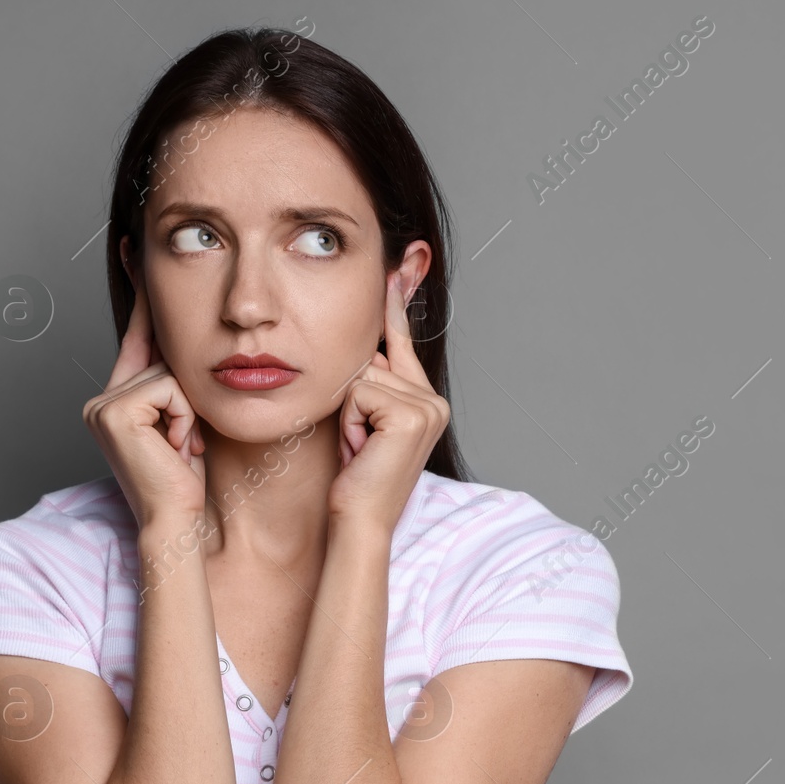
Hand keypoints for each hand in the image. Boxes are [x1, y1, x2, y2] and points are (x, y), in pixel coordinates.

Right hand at [82, 283, 207, 530]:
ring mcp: (102, 403)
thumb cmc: (190, 479)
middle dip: (186, 395)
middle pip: (164, 355)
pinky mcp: (112, 411)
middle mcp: (102, 397)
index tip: (136, 245)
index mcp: (118, 397)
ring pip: (171, 373)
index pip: (138, 333)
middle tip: (182, 443)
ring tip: (181, 449)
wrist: (179, 519)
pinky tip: (176, 448)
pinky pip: (169, 389)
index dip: (141, 293)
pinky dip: (185, 419)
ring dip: (190, 413)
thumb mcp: (190, 420)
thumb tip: (198, 338)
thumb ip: (182, 382)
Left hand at [329, 277, 450, 533]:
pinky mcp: (412, 415)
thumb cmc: (356, 479)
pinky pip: (360, 392)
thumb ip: (372, 383)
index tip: (399, 265)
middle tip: (361, 443)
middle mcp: (435, 401)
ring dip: (350, 414)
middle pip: (373, 359)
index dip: (396, 305)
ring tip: (360, 448)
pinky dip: (351, 421)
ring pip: (363, 376)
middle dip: (354, 398)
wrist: (360, 518)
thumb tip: (366, 346)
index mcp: (427, 401)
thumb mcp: (364, 422)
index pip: (403, 342)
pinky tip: (362, 448)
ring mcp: (428, 407)